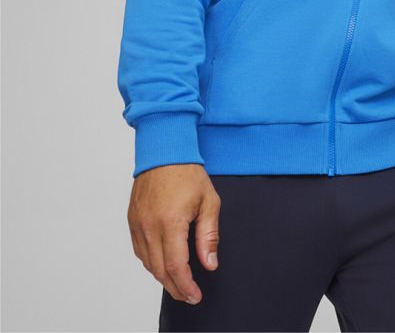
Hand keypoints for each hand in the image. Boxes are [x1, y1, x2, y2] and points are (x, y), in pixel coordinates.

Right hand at [127, 163, 219, 304]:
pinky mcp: (132, 220)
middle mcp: (149, 226)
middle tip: (188, 295)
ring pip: (147, 263)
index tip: (195, 295)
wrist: (165, 151)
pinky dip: (151, 262)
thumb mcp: (209, 202)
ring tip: (178, 283)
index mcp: (170, 222)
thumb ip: (209, 236)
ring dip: (162, 277)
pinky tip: (162, 264)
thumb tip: (209, 264)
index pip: (175, 265)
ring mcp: (138, 224)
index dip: (185, 285)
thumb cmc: (188, 173)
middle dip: (175, 287)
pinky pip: (139, 250)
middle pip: (159, 270)